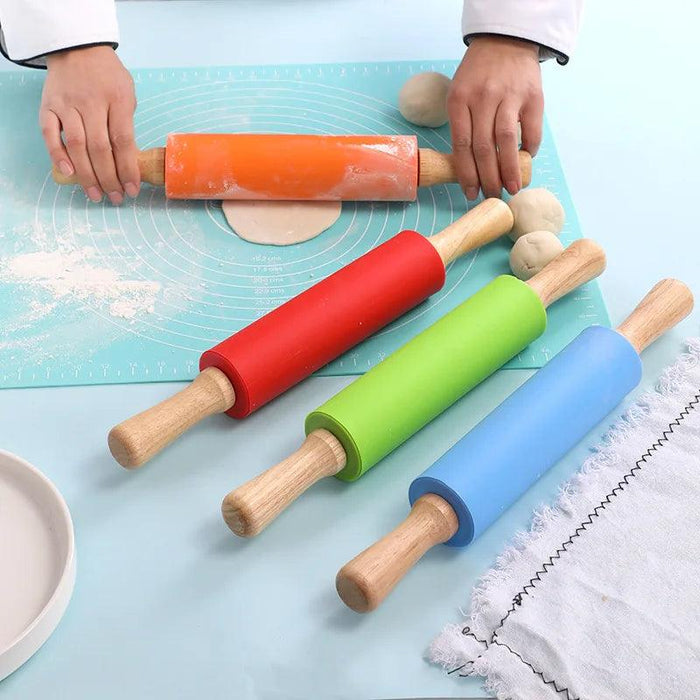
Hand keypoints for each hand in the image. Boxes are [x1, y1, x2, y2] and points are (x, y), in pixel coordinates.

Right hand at [41, 46, 138, 204]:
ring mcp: (67, 104)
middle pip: (100, 149)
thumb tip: (128, 161)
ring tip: (96, 194)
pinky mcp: (48, 105)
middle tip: (115, 198)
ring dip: (87, 175)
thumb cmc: (108, 76)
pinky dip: (57, 155)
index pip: (123, 142)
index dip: (128, 169)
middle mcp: (91, 102)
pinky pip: (50, 134)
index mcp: (117, 99)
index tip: (132, 190)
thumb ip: (126, 123)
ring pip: (76, 146)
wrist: (77, 47)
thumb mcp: (128, 93)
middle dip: (109, 179)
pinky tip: (68, 173)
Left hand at [448, 36, 542, 199]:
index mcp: (459, 100)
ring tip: (510, 188)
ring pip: (506, 142)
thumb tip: (469, 168)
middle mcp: (483, 98)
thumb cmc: (478, 76)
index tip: (470, 193)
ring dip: (509, 170)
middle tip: (491, 195)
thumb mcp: (459, 94)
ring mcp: (509, 96)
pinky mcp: (533, 96)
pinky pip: (531, 131)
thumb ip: (462, 126)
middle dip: (487, 178)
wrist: (505, 41)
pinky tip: (525, 160)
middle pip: (483, 147)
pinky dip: (529, 149)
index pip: (462, 145)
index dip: (466, 173)